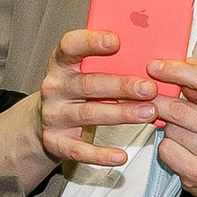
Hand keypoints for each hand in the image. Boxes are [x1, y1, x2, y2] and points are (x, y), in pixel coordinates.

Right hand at [0, 28, 177, 189]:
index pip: (70, 46)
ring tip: (149, 113)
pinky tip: (121, 156)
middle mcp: (54, 87)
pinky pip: (79, 150)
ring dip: (121, 114)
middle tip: (150, 88)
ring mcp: (53, 115)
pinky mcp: (55, 142)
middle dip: (121, 86)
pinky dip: (100, 155)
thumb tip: (153, 50)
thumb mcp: (85, 69)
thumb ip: (110, 60)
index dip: (91, 42)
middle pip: (89, 84)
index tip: (116, 41)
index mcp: (61, 62)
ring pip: (89, 114)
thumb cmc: (78, 88)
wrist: (43, 121)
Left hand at [149, 36, 196, 196]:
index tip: (154, 66)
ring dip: (166, 127)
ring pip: (170, 130)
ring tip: (179, 131)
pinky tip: (180, 149)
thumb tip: (184, 62)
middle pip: (180, 108)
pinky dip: (166, 147)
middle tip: (144, 96)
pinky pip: (167, 150)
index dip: (176, 70)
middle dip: (157, 101)